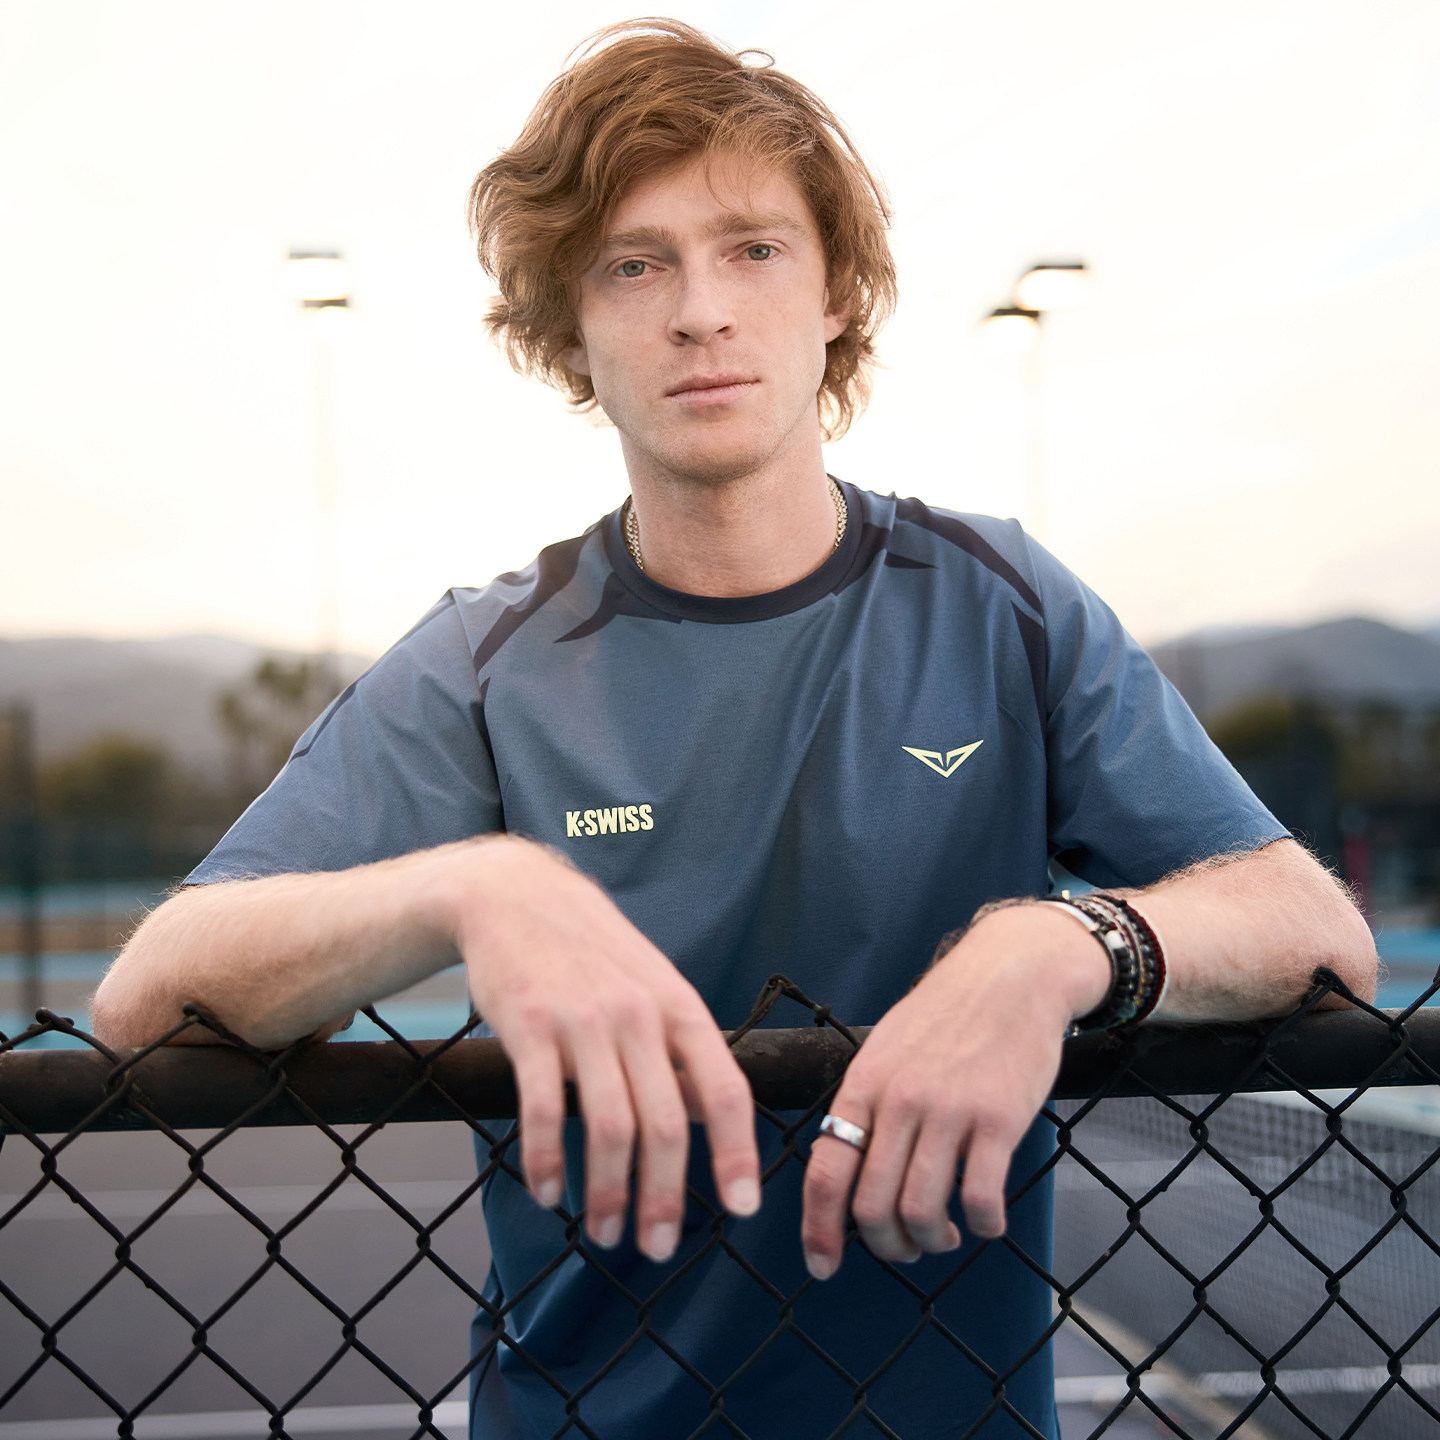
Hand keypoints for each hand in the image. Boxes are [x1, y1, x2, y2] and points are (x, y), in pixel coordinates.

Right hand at [451, 839, 760, 1259]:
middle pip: (666, 1124)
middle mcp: (639, 1015)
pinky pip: (544, 1110)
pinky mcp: (529, 1028)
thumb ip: (682, 1047)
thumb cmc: (591, 950)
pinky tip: (546, 1194)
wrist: (515, 896)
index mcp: (679, 1006)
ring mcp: (584, 1021)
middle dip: (665, 1197)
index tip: (742, 1209)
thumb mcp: (653, 982)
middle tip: (657, 1247)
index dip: (737, 1152)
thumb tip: (712, 1118)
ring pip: (610, 1127)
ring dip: (608, 1193)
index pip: (725, 1088)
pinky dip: (547, 1162)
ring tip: (604, 1232)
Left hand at [799, 905, 1107, 1277]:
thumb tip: (847, 1173)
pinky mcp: (998, 1120)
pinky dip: (983, 1226)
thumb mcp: (885, 1050)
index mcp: (863, 1086)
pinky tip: (986, 1218)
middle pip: (872, 1207)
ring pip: (922, 1212)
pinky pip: (981, 1199)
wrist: (1009, 975)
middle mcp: (899, 1102)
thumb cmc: (946, 1015)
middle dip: (886, 1247)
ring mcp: (948, 1111)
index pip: (826, 1173)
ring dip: (932, 1240)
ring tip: (946, 1233)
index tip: (822, 1266)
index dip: (818, 1231)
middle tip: (905, 1247)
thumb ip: (868, 1106)